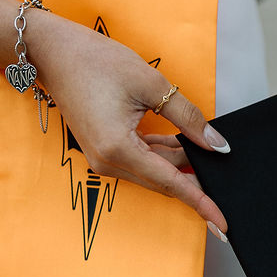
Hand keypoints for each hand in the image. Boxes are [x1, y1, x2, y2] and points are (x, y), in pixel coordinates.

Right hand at [26, 9, 229, 235]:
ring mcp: (102, 160)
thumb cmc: (96, 62)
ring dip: (177, 161)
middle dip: (193, 175)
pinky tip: (179, 143)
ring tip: (198, 142)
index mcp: (118, 148)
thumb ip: (189, 118)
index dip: (201, 202)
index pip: (171, 183)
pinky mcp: (103, 152)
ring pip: (154, 172)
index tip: (223, 224)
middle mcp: (107, 162)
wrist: (54, 53)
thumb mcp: (152, 85)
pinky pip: (141, 162)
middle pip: (163, 180)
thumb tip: (217, 145)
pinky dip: (162, 155)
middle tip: (221, 164)